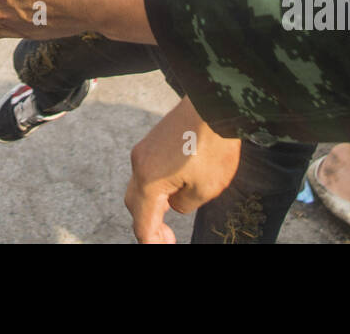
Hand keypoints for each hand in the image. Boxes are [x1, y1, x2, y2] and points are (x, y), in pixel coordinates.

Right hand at [125, 98, 242, 243]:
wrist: (214, 104)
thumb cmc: (212, 146)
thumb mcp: (205, 188)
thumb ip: (184, 204)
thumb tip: (175, 204)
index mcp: (148, 181)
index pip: (142, 223)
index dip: (152, 242)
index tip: (165, 245)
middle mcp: (139, 163)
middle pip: (135, 204)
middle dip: (148, 223)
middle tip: (167, 237)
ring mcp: (145, 148)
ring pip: (140, 184)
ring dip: (152, 202)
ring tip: (172, 212)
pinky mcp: (154, 139)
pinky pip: (148, 168)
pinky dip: (156, 184)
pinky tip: (176, 185)